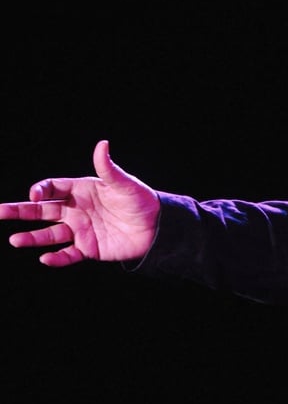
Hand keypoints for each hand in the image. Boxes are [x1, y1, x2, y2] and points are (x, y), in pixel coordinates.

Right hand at [0, 140, 159, 266]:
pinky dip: (57, 258)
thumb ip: (109, 168)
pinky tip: (45, 259)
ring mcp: (80, 230)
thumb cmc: (140, 201)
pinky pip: (68, 254)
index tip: (35, 195)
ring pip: (50, 234)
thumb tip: (102, 144)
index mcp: (81, 190)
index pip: (52, 188)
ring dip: (32, 237)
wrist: (157, 227)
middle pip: (42, 210)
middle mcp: (75, 210)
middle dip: (19, 210)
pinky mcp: (88, 248)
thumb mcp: (125, 184)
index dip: (41, 190)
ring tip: (15, 240)